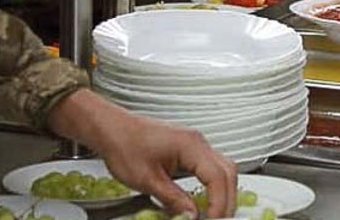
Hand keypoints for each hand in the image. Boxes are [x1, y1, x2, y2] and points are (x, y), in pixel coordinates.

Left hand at [48, 89, 236, 217]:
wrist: (111, 128)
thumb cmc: (124, 146)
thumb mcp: (147, 180)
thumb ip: (174, 199)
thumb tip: (193, 215)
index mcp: (190, 146)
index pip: (217, 177)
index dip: (219, 203)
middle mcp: (197, 142)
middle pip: (228, 171)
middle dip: (227, 199)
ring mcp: (195, 144)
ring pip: (222, 168)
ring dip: (222, 192)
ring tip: (213, 213)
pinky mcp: (188, 148)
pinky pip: (211, 166)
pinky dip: (213, 184)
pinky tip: (205, 199)